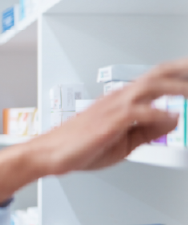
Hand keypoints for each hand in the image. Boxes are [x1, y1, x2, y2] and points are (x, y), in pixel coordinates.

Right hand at [40, 59, 187, 174]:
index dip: (180, 73)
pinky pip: (140, 112)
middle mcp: (118, 98)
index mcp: (121, 99)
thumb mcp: (123, 141)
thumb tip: (173, 119)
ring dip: (179, 87)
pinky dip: (160, 114)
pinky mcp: (108, 121)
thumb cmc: (77, 146)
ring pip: (152, 86)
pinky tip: (171, 118)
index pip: (157, 78)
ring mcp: (113, 107)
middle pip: (159, 74)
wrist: (50, 153)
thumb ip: (149, 130)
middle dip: (184, 71)